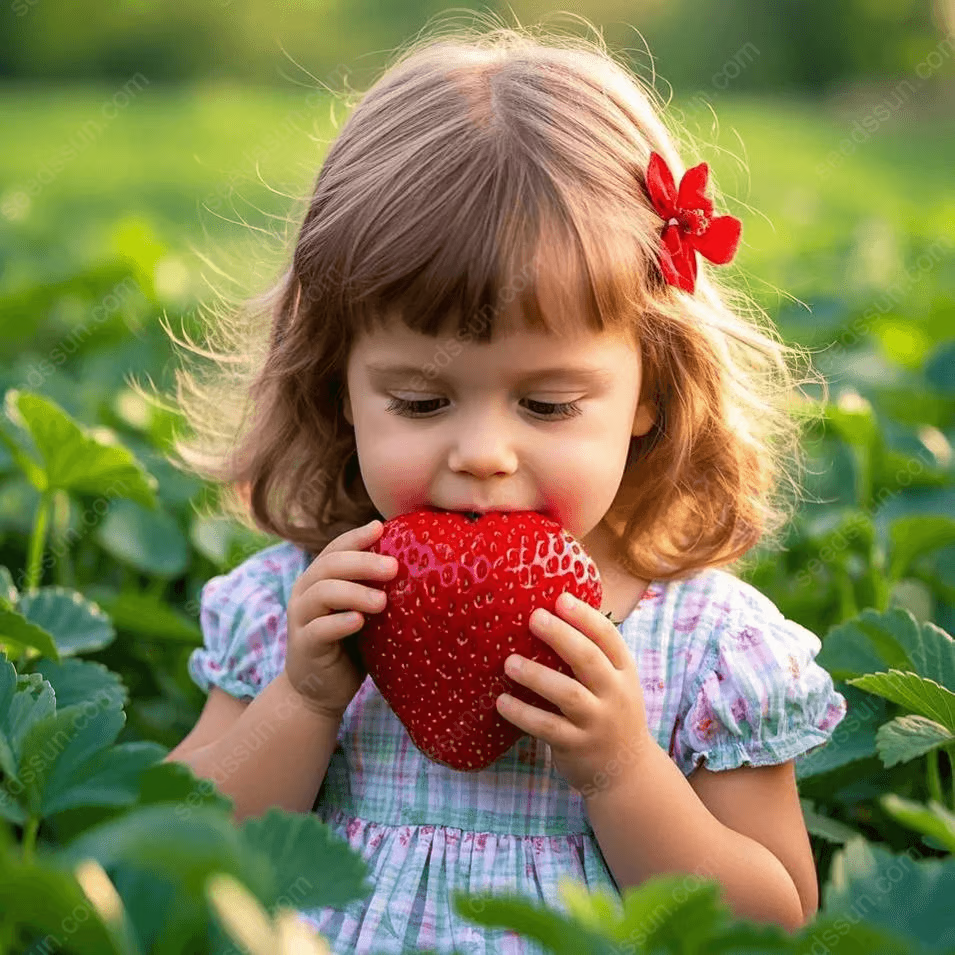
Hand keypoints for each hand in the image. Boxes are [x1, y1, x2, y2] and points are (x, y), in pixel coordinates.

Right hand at [284, 520, 398, 720]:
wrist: (319, 691)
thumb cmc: (350, 645)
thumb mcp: (363, 611)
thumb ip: (375, 588)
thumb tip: (415, 563)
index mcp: (319, 579)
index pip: (335, 549)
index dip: (356, 537)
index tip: (381, 528)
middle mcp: (305, 593)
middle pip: (329, 566)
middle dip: (362, 562)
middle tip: (393, 567)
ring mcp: (301, 619)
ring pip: (322, 593)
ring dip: (354, 592)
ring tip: (382, 601)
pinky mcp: (303, 646)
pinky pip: (319, 630)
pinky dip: (339, 623)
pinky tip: (359, 622)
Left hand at [496, 592, 654, 796]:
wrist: (626, 772)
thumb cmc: (610, 713)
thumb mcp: (614, 682)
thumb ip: (592, 655)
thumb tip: (550, 612)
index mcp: (623, 672)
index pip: (609, 638)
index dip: (585, 617)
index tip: (560, 599)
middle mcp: (615, 695)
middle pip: (588, 659)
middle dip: (561, 636)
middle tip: (533, 618)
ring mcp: (597, 722)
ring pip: (568, 694)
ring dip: (536, 675)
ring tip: (509, 662)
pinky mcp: (577, 746)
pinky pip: (547, 727)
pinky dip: (523, 713)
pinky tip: (502, 702)